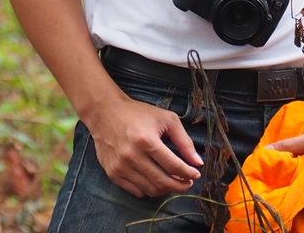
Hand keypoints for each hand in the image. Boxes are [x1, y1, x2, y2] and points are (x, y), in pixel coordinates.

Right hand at [84, 93, 202, 198]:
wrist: (105, 112)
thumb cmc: (138, 113)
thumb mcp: (166, 119)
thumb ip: (184, 141)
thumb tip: (197, 162)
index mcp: (147, 141)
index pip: (174, 166)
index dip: (188, 173)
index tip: (196, 175)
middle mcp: (132, 157)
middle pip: (162, 182)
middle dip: (180, 186)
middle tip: (187, 183)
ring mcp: (120, 167)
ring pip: (149, 190)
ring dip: (165, 190)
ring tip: (173, 182)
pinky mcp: (112, 173)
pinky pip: (135, 191)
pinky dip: (149, 190)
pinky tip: (155, 181)